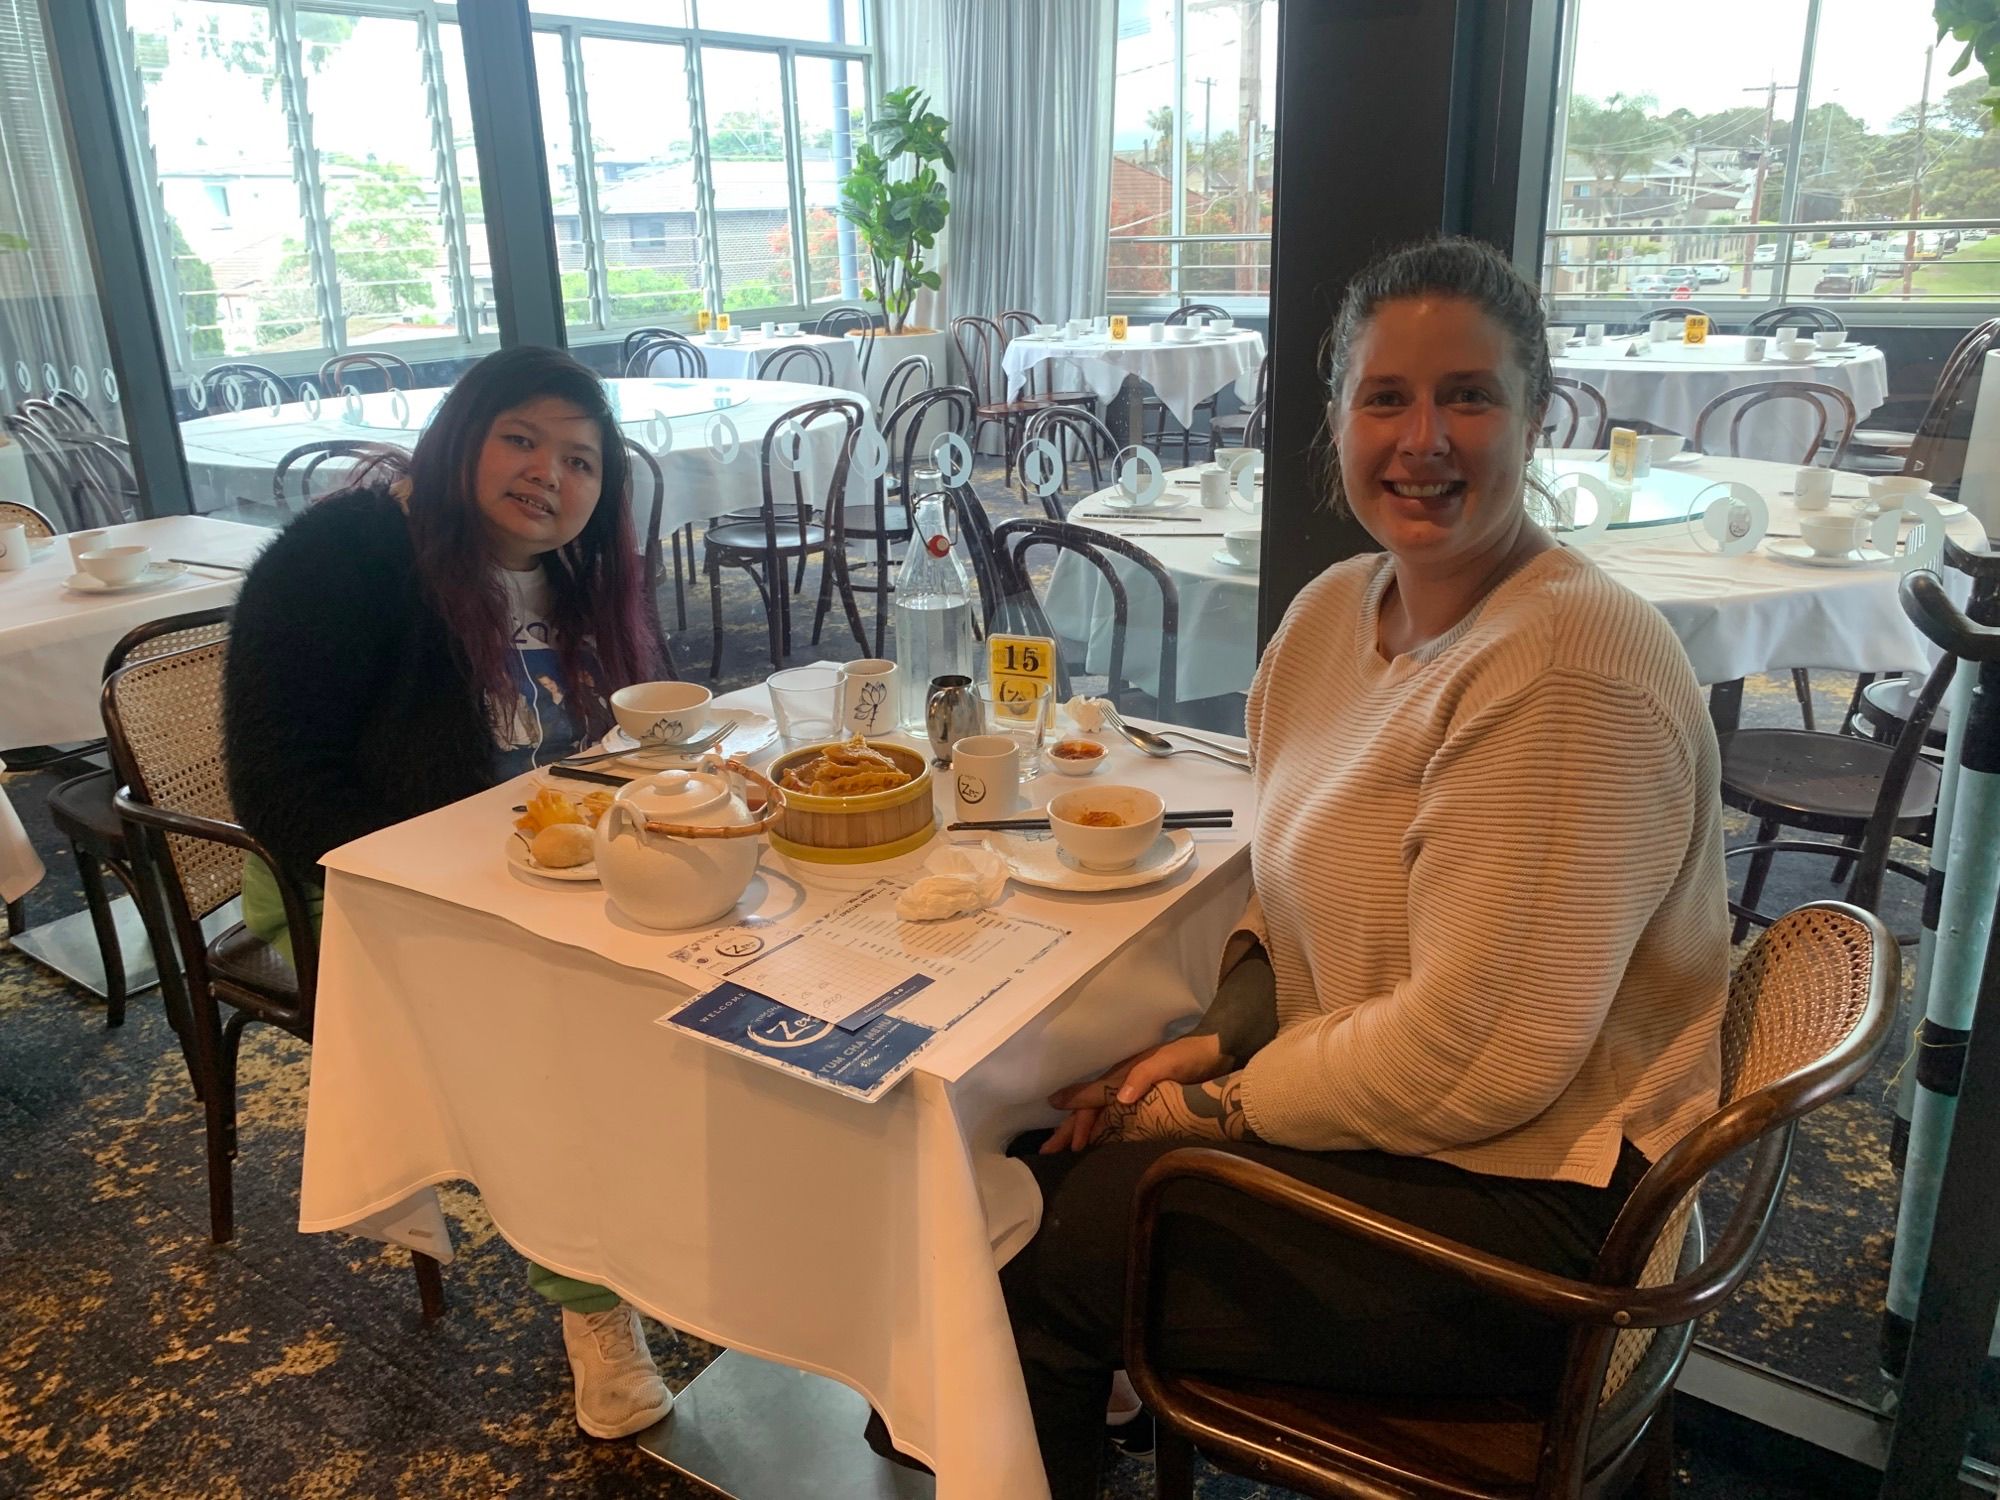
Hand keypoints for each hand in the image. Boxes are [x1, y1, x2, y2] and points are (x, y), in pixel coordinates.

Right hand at [1040, 1034, 1231, 1153]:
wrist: (1219, 1051)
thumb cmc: (1192, 1056)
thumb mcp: (1168, 1063)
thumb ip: (1144, 1077)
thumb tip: (1119, 1099)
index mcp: (1124, 1074)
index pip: (1092, 1097)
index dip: (1076, 1118)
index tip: (1060, 1139)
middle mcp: (1124, 1083)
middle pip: (1090, 1108)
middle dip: (1070, 1128)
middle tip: (1050, 1150)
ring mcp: (1134, 1090)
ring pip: (1100, 1112)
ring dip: (1082, 1129)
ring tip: (1067, 1147)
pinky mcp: (1148, 1098)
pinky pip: (1116, 1116)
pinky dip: (1103, 1127)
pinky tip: (1099, 1138)